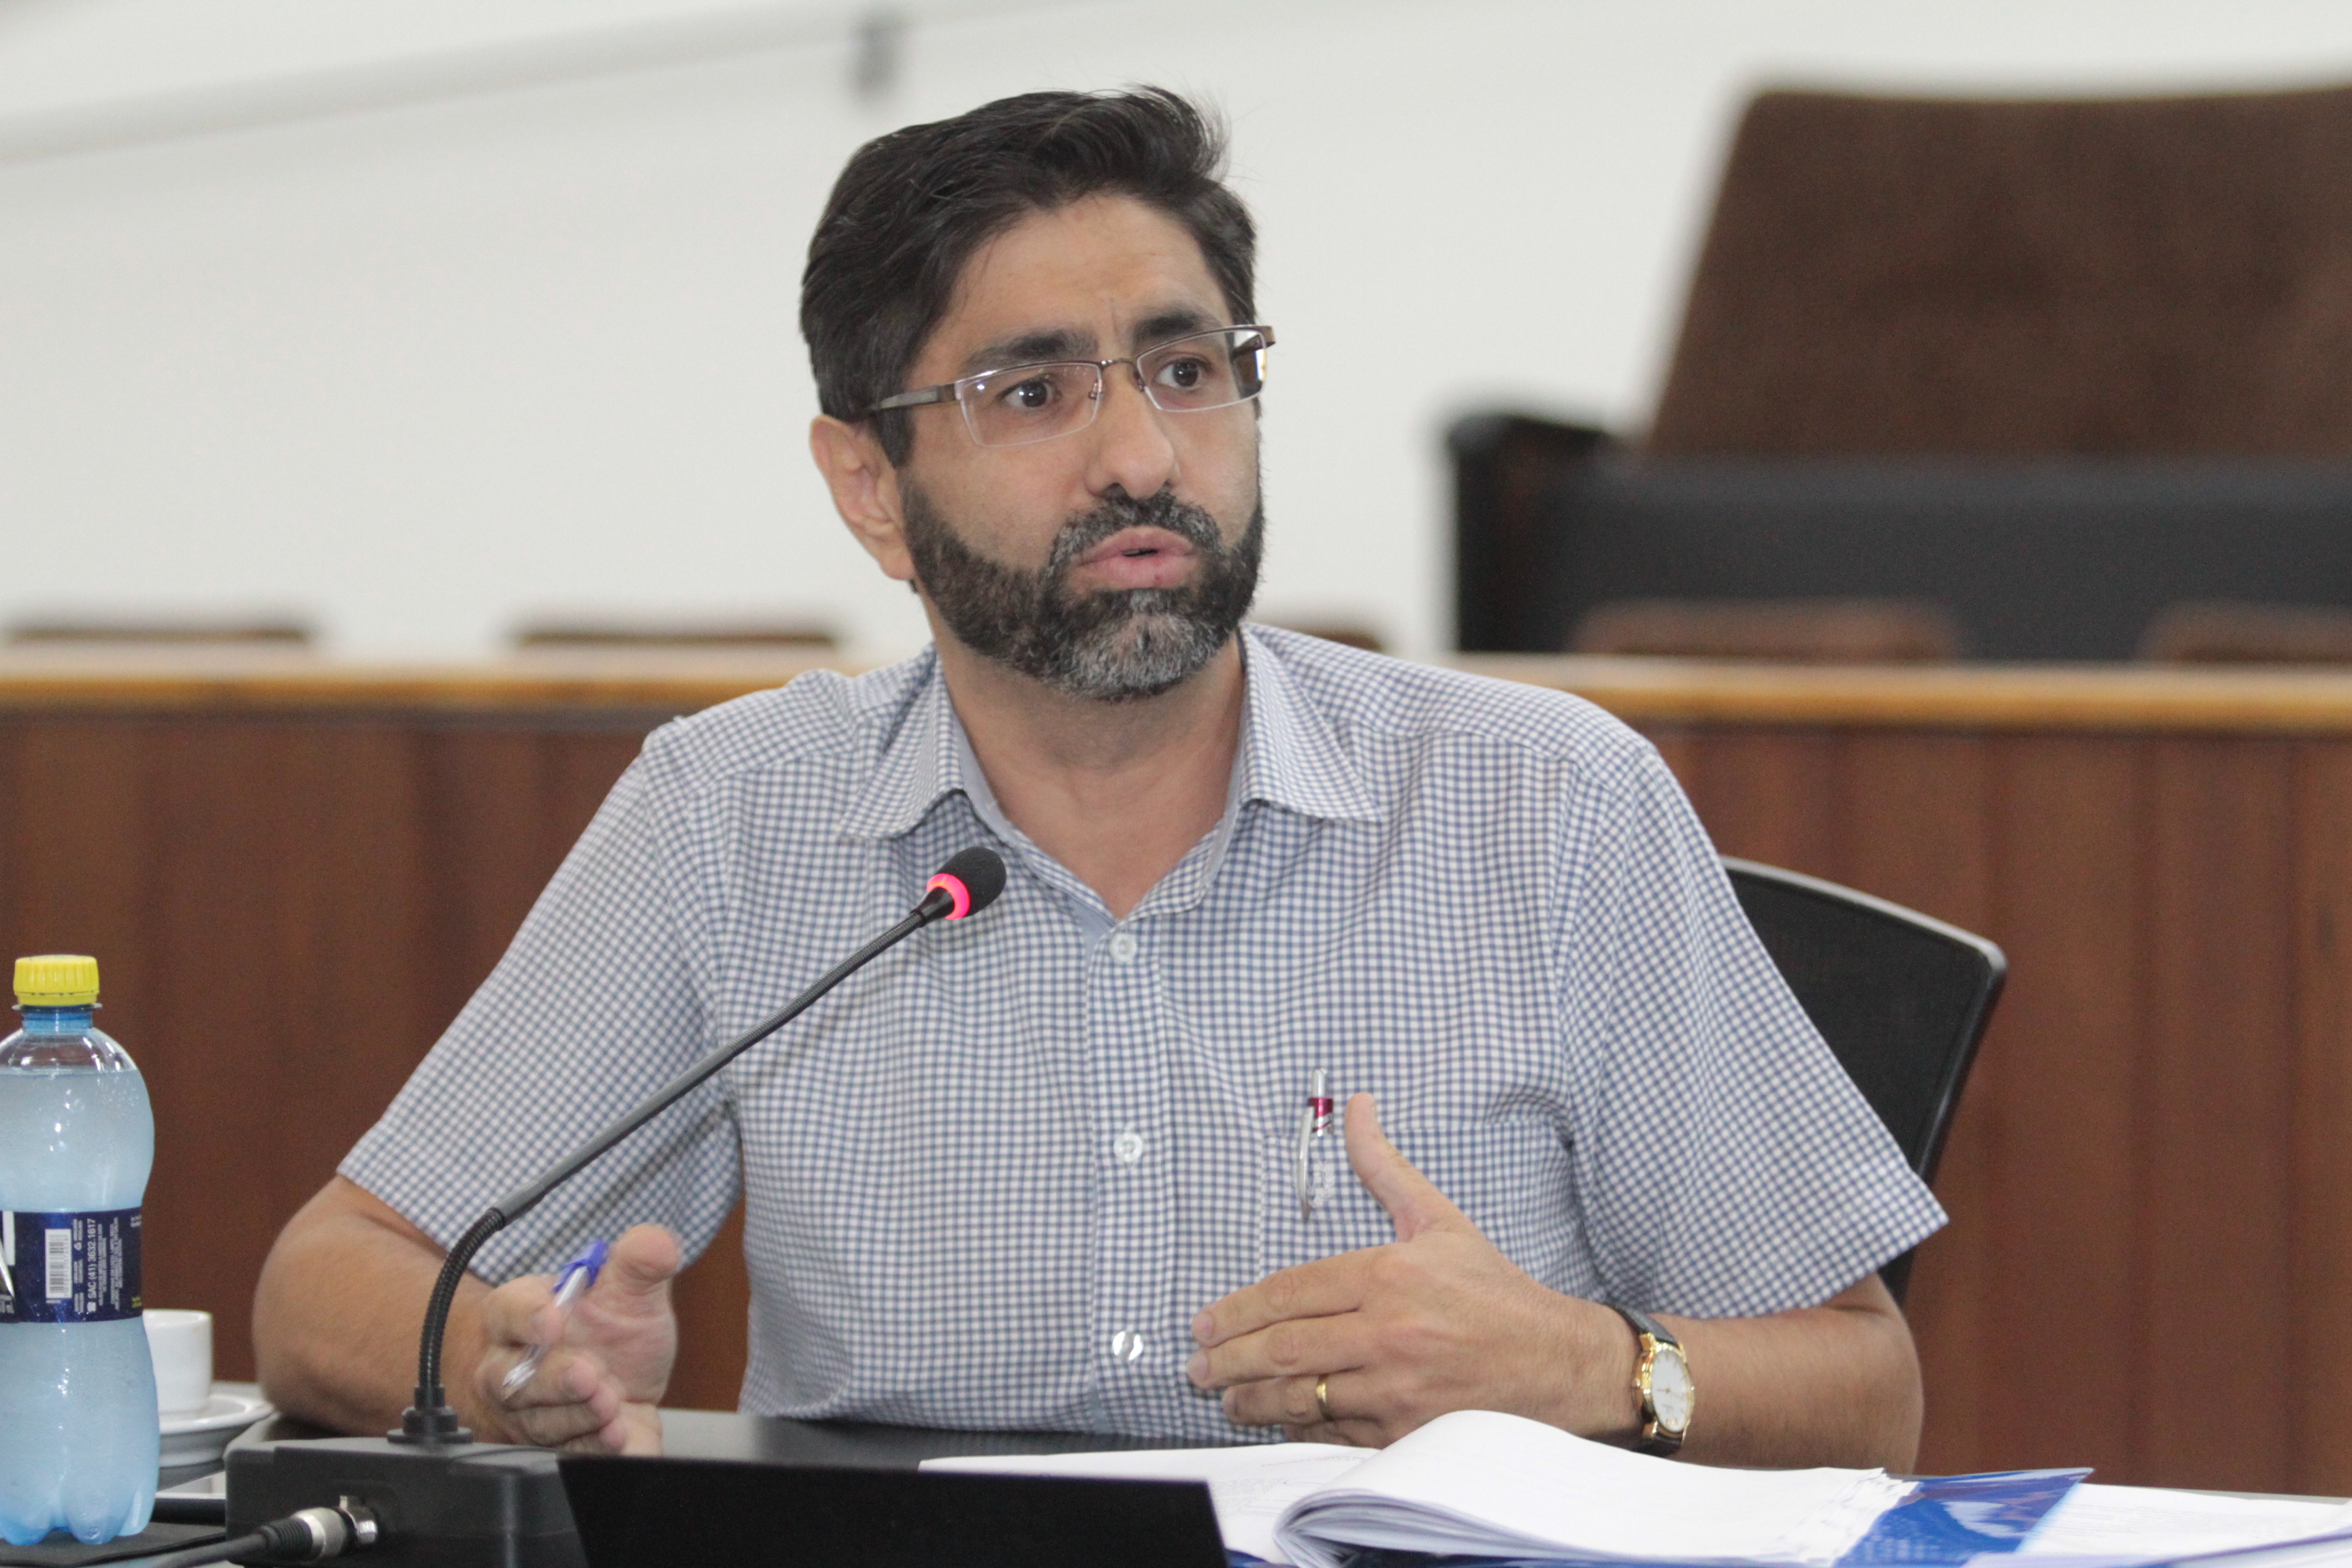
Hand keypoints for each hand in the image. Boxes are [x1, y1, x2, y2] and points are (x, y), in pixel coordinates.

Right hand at [476, 1223, 679, 1453]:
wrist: (613, 1376)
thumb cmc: (605, 1325)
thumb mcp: (627, 1288)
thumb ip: (638, 1262)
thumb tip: (659, 1244)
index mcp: (519, 1315)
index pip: (508, 1311)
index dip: (526, 1316)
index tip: (552, 1319)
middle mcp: (514, 1370)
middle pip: (514, 1381)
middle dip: (554, 1381)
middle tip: (588, 1376)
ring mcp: (532, 1415)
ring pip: (540, 1424)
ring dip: (577, 1420)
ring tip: (611, 1410)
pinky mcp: (562, 1449)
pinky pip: (569, 1458)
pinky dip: (595, 1452)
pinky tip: (620, 1440)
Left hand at [1187, 1093, 1636, 1446]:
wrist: (1557, 1362)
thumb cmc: (1495, 1292)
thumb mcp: (1438, 1220)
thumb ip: (1385, 1167)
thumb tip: (1356, 1106)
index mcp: (1389, 1276)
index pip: (1292, 1293)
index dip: (1239, 1310)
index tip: (1206, 1322)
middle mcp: (1388, 1333)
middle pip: (1284, 1348)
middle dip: (1230, 1359)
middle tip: (1197, 1365)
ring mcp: (1396, 1388)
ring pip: (1301, 1396)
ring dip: (1252, 1399)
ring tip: (1223, 1396)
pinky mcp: (1406, 1431)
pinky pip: (1334, 1431)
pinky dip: (1298, 1427)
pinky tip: (1277, 1420)